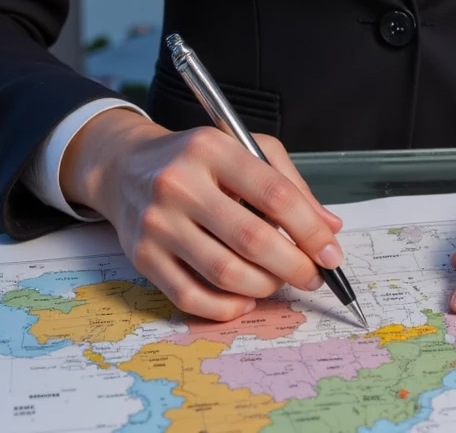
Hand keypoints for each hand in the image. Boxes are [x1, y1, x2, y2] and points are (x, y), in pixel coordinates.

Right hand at [58, 108, 344, 320]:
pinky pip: (191, 296)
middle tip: (311, 276)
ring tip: (277, 281)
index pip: (274, 194)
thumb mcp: (244, 149)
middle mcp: (180, 183)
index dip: (309, 230)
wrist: (125, 167)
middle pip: (251, 239)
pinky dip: (226, 306)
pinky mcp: (142, 256)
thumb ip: (289, 184)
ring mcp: (157, 222)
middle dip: (293, 265)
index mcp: (211, 148)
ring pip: (224, 272)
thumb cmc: (195, 159)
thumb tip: (329, 229)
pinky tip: (244, 296)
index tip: (331, 253)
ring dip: (263, 286)